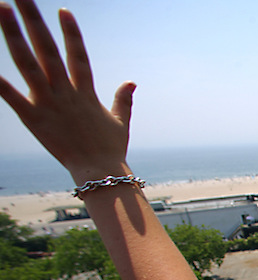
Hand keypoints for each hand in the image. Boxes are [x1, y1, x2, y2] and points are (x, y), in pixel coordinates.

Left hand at [0, 0, 134, 182]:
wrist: (100, 171)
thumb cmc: (110, 149)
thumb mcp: (121, 121)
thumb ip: (123, 99)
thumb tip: (131, 82)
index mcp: (85, 92)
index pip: (77, 55)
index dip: (71, 33)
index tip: (63, 10)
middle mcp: (66, 92)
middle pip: (48, 48)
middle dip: (33, 20)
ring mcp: (50, 104)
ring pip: (28, 63)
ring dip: (13, 35)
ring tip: (1, 10)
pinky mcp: (35, 119)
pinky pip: (13, 98)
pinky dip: (0, 84)